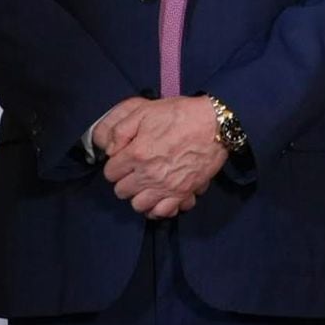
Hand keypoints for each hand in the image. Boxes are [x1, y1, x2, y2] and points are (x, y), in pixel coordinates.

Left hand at [102, 95, 226, 217]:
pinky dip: (158, 208)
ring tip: (146, 185)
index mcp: (136, 154)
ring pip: (138, 206)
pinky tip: (160, 197)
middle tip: (134, 171)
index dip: (115, 165)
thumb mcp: (144, 112)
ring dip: (139, 196)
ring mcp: (166, 187)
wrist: (214, 124)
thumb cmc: (180, 115)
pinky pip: (162, 212)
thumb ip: (120, 130)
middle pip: (121, 191)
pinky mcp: (183, 193)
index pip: (110, 173)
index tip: (123, 159)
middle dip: (125, 181)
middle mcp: (148, 175)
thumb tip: (110, 150)